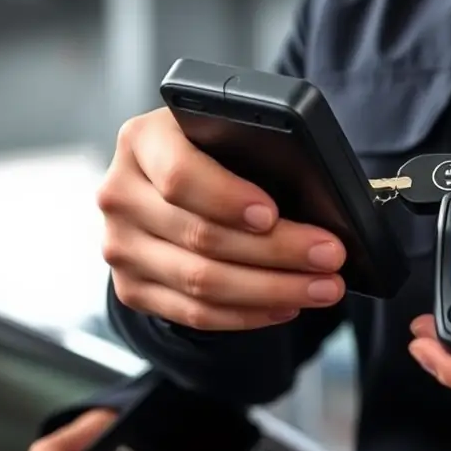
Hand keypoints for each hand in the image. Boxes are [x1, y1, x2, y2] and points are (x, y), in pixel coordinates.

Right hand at [99, 108, 346, 330]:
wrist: (163, 184)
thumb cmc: (211, 154)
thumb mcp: (225, 136)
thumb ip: (253, 154)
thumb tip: (316, 202)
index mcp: (143, 142)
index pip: (180, 176)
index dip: (227, 199)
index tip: (272, 214)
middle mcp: (120, 194)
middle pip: (201, 235)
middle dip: (278, 250)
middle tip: (330, 255)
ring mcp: (120, 245)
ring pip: (200, 282)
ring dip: (272, 289)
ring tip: (323, 288)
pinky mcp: (131, 287)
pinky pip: (193, 313)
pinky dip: (247, 314)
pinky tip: (286, 305)